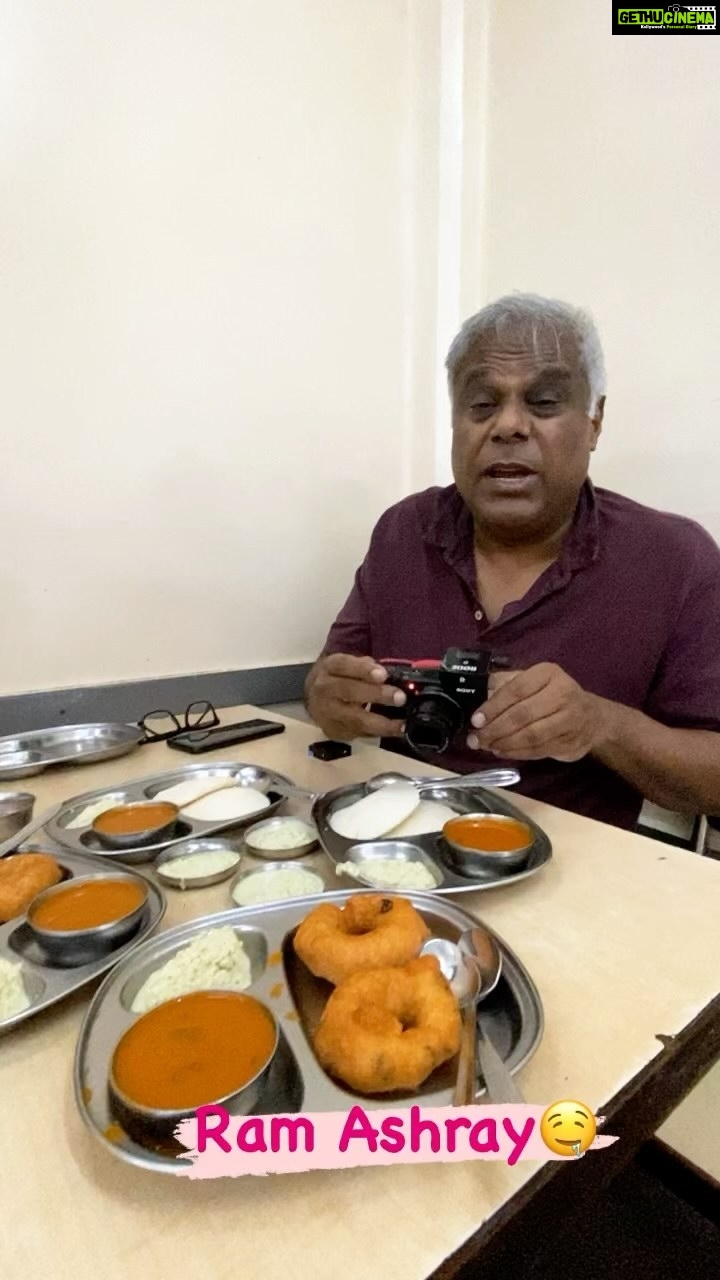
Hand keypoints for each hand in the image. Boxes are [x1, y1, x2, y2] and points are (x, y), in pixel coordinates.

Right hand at [305, 654, 406, 740]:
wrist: (314, 699)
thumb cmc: (338, 678)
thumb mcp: (348, 665)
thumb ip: (366, 666)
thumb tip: (386, 674)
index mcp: (329, 668)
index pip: (344, 665)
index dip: (363, 669)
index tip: (383, 675)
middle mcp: (324, 689)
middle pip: (349, 691)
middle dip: (376, 694)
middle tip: (400, 698)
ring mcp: (326, 713)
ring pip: (354, 719)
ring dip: (381, 723)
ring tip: (401, 724)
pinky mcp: (332, 731)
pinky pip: (357, 733)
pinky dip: (376, 733)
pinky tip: (392, 731)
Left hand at [467, 663, 608, 761]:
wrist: (593, 717)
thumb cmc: (554, 695)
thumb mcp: (532, 680)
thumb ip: (506, 683)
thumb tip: (478, 690)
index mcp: (548, 674)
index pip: (516, 690)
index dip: (493, 706)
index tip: (476, 719)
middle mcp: (562, 694)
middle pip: (522, 714)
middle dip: (495, 729)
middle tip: (476, 739)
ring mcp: (569, 719)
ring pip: (530, 735)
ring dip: (504, 743)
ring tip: (487, 746)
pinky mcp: (570, 741)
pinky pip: (538, 750)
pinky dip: (517, 753)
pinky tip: (503, 751)